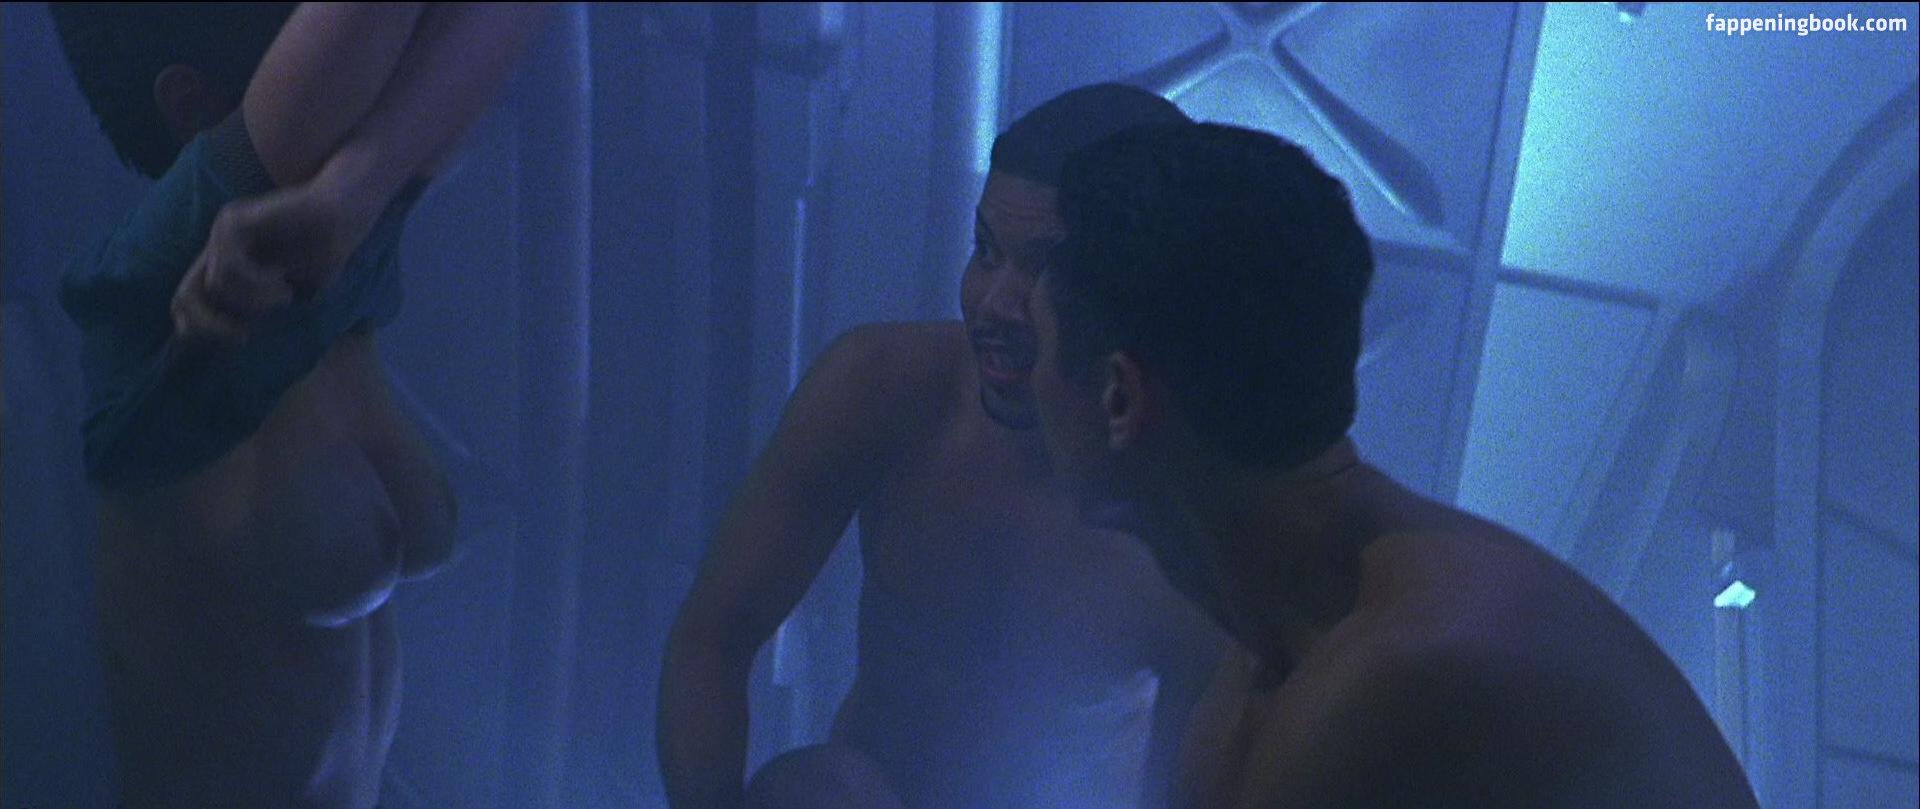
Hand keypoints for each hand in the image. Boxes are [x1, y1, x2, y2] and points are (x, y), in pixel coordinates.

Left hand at [170, 179, 380, 346]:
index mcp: (226, 268)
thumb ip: (264, 309)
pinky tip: (282, 281)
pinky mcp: (234, 220)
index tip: (241, 339)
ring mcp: (222, 232)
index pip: (187, 303)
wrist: (345, 213)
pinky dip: (257, 283)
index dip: (200, 331)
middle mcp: (217, 250)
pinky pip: (229, 265)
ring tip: (284, 295)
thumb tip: (242, 333)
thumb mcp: (292, 293)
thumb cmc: (325, 252)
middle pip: (183, 298)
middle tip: (243, 338)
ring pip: (216, 284)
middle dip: (209, 327)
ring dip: (253, 301)